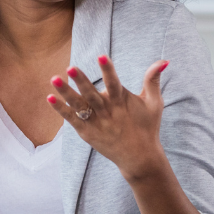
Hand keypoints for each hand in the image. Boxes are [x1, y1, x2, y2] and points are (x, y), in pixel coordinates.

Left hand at [48, 55, 169, 181]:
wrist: (139, 158)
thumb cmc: (147, 127)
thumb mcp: (154, 103)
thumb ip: (153, 80)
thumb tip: (163, 60)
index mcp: (123, 101)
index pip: (115, 83)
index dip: (108, 69)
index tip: (101, 55)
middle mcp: (108, 111)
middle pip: (92, 94)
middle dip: (81, 81)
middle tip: (70, 68)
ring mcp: (96, 122)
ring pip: (79, 105)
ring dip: (66, 93)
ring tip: (53, 79)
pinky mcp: (87, 132)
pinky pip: (71, 119)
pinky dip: (60, 109)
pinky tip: (49, 97)